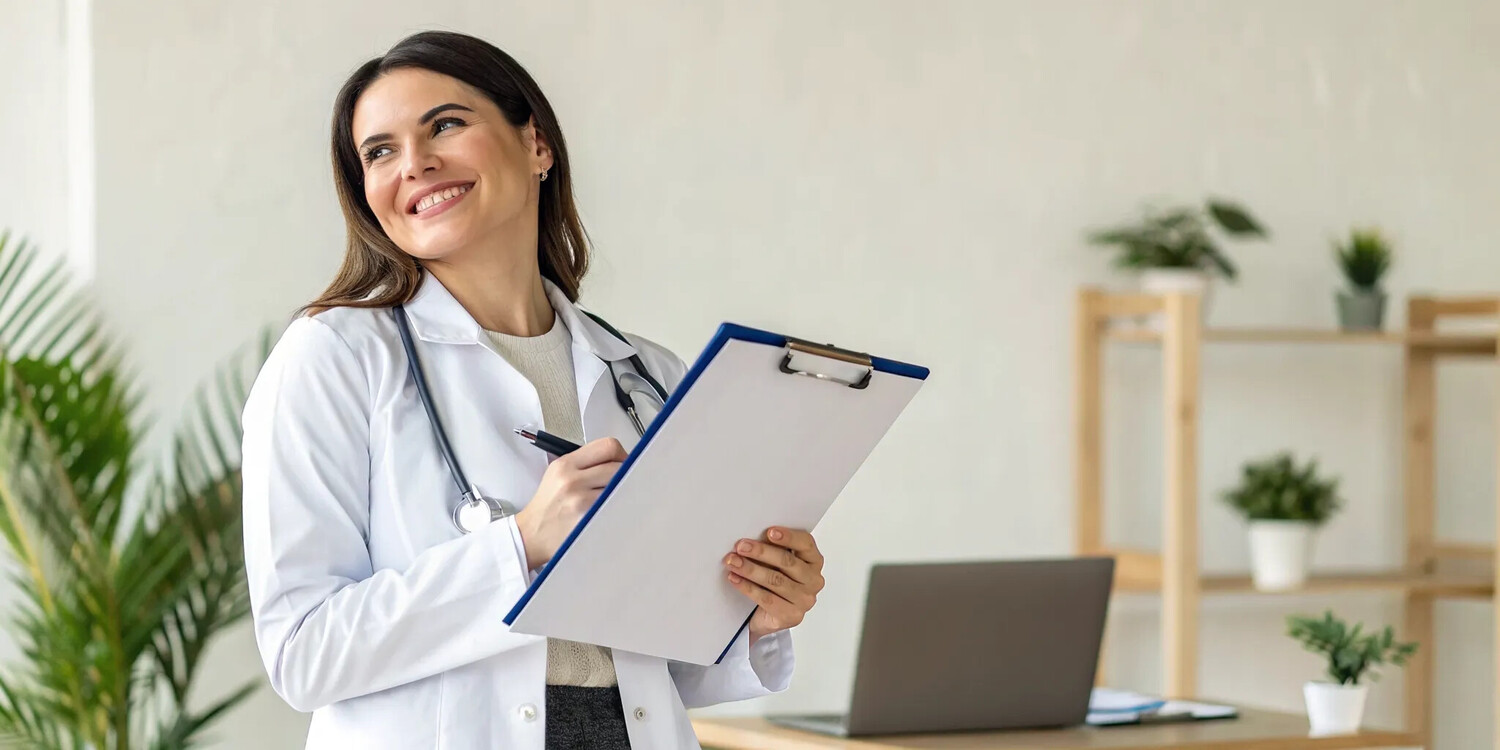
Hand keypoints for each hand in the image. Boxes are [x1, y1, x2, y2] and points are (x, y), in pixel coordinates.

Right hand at [515, 437, 626, 569]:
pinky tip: (612, 512)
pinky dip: (619, 508)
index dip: (622, 454)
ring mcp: (579, 501)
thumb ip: (586, 464)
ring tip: (616, 499)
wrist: (531, 535)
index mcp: (565, 464)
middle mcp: (571, 480)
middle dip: (626, 475)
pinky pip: (614, 508)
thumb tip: (620, 460)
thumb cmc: (548, 507)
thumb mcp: (557, 474)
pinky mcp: (586, 520)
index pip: (607, 446)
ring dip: (624, 493)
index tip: (624, 464)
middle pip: (618, 467)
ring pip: (620, 488)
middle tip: (625, 483)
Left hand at [723, 527, 824, 644]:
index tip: (770, 532)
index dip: (788, 537)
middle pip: (787, 562)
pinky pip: (767, 598)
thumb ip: (773, 549)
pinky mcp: (791, 615)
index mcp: (814, 561)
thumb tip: (753, 538)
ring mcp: (805, 600)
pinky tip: (736, 579)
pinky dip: (748, 587)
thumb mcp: (777, 562)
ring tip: (734, 562)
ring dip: (751, 569)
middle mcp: (814, 580)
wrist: (769, 616)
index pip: (806, 544)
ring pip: (775, 580)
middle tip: (741, 546)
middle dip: (761, 552)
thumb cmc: (775, 582)